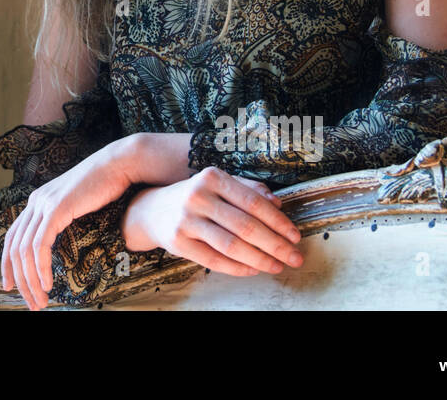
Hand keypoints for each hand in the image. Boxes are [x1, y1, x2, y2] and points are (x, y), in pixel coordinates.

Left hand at [0, 139, 135, 310]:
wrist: (118, 165)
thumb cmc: (104, 187)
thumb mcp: (76, 205)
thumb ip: (63, 219)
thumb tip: (60, 242)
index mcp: (37, 202)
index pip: (13, 238)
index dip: (8, 264)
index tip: (10, 286)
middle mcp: (35, 202)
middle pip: (15, 248)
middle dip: (20, 280)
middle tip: (31, 304)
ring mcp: (44, 204)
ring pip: (26, 250)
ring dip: (31, 280)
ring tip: (41, 300)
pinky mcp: (57, 208)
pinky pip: (41, 244)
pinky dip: (41, 267)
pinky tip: (47, 283)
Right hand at [130, 166, 303, 275]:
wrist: (151, 210)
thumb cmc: (194, 197)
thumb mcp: (218, 185)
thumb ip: (248, 189)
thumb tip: (278, 204)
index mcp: (212, 177)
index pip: (254, 202)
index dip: (278, 222)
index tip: (295, 236)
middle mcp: (198, 196)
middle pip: (246, 226)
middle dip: (275, 245)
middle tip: (294, 257)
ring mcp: (186, 219)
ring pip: (232, 245)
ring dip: (260, 259)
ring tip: (277, 266)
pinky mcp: (178, 242)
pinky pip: (215, 260)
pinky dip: (238, 268)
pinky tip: (252, 270)